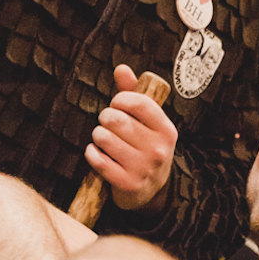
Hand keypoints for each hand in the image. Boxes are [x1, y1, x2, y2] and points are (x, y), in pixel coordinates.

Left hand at [87, 64, 176, 213]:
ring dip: (97, 136)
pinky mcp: (127, 184)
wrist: (151, 191)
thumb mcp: (147, 122)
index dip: (119, 100)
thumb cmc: (145, 148)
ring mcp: (143, 168)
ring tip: (102, 139)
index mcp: (166, 130)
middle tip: (107, 123)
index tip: (116, 105)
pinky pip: (98, 160)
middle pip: (116, 119)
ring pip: (104, 138)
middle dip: (105, 118)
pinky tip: (96, 153)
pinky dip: (92, 154)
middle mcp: (158, 150)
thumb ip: (133, 94)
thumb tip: (121, 68)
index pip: (138, 102)